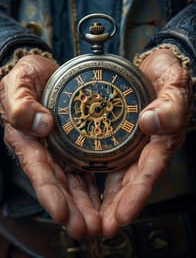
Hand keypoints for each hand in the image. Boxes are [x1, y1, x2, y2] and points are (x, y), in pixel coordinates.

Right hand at [0, 55, 100, 239]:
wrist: (45, 72)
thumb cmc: (26, 77)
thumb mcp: (18, 83)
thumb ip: (22, 104)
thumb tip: (41, 124)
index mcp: (27, 138)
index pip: (38, 168)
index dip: (49, 191)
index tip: (61, 212)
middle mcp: (45, 150)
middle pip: (58, 184)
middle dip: (72, 209)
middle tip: (86, 229)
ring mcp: (61, 151)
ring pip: (74, 183)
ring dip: (86, 206)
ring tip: (100, 225)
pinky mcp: (76, 147)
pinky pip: (86, 170)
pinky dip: (95, 188)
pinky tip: (107, 202)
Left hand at [101, 49, 192, 236]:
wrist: (154, 67)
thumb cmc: (168, 75)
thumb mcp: (174, 84)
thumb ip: (168, 105)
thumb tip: (150, 123)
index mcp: (162, 139)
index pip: (150, 171)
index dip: (137, 194)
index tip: (123, 214)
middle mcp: (146, 147)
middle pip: (131, 182)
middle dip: (117, 207)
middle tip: (100, 229)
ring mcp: (131, 145)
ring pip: (117, 178)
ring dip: (104, 200)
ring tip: (87, 220)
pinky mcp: (117, 138)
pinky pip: (105, 161)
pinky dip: (95, 177)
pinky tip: (82, 191)